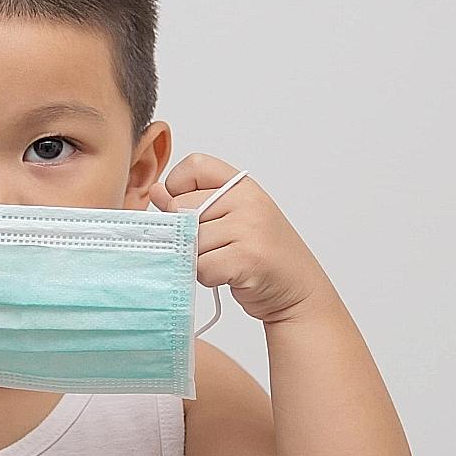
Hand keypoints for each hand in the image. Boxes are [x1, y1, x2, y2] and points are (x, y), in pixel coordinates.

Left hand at [149, 152, 330, 324]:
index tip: (186, 208)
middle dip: (188, 234)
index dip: (178, 186)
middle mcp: (248, 200)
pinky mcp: (248, 258)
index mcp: (242, 185)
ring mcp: (250, 228)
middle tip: (215, 246)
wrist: (298, 290)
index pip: (194, 165)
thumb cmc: (261, 254)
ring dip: (199, 259)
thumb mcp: (229, 219)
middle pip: (183, 209)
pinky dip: (208, 277)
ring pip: (191, 241)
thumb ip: (193, 203)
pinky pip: (202, 266)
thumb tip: (157, 192)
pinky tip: (229, 275)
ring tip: (225, 261)